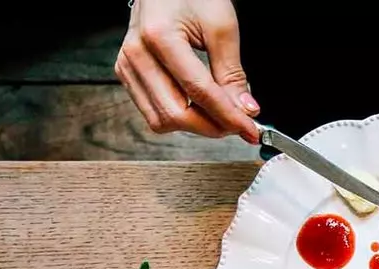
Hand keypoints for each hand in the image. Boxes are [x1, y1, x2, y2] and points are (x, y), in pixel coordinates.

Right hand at [116, 0, 258, 141]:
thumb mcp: (221, 28)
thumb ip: (232, 73)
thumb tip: (245, 110)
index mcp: (159, 36)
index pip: (198, 92)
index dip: (229, 117)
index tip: (251, 130)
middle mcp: (136, 53)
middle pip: (176, 114)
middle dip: (213, 126)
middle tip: (239, 122)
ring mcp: (127, 65)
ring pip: (161, 120)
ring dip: (196, 125)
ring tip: (220, 114)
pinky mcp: (127, 72)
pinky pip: (152, 112)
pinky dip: (179, 117)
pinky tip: (199, 107)